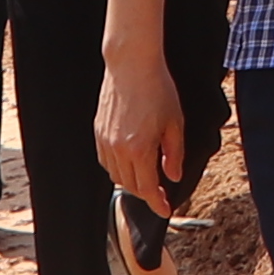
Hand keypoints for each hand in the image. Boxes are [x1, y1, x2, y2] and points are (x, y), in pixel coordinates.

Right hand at [96, 36, 187, 209]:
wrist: (131, 65)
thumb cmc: (157, 89)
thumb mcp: (175, 123)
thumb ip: (174, 154)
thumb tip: (173, 177)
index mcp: (139, 149)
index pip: (147, 188)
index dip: (157, 203)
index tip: (166, 210)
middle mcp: (118, 149)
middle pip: (130, 186)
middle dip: (146, 193)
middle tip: (160, 193)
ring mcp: (105, 140)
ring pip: (116, 175)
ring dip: (131, 182)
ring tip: (146, 177)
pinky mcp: (98, 131)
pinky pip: (105, 161)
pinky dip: (118, 168)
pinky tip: (130, 162)